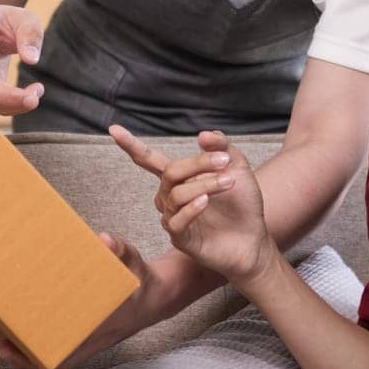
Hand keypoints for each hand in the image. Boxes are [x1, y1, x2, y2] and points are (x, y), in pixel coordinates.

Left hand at [0, 231, 168, 368]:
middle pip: (54, 361)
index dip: (37, 359)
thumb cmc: (142, 279)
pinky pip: (64, 343)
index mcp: (103, 328)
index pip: (67, 356)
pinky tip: (31, 322)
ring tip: (5, 335)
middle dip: (25, 356)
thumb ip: (120, 250)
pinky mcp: (91, 332)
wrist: (160, 296)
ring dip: (31, 350)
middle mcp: (95, 340)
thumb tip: (104, 240)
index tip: (12, 349)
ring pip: (57, 354)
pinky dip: (45, 339)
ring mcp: (92, 339)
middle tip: (0, 341)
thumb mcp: (134, 261)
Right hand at [113, 125, 272, 284]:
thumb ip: (221, 146)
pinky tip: (206, 201)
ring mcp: (174, 218)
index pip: (149, 161)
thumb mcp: (236, 167)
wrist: (255, 239)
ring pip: (176, 195)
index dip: (132, 146)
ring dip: (204, 184)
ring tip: (229, 182)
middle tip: (225, 160)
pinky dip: (191, 209)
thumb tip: (202, 135)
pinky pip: (176, 221)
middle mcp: (170, 197)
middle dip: (198, 163)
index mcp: (179, 179)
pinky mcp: (181, 239)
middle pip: (171, 173)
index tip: (113, 130)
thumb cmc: (242, 203)